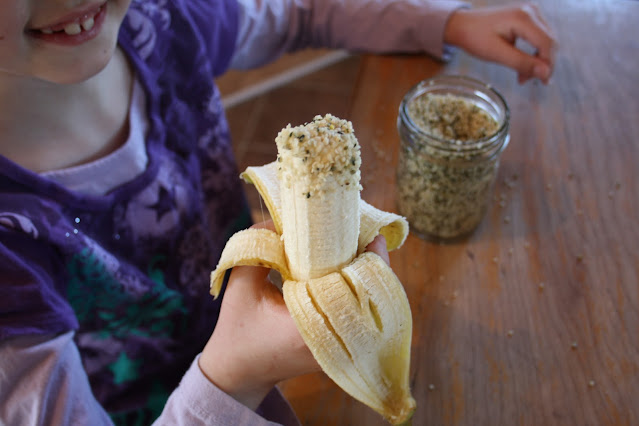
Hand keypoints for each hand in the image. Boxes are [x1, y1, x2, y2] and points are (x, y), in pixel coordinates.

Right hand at [199, 221, 389, 409]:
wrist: (240, 371)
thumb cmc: (238, 328)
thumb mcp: (242, 283)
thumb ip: (259, 246)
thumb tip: (283, 218)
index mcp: (309, 326)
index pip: (355, 285)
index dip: (368, 257)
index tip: (371, 233)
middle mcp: (333, 340)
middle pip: (371, 294)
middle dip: (372, 261)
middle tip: (368, 233)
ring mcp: (342, 347)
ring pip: (371, 304)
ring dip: (368, 275)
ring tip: (363, 246)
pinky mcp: (343, 347)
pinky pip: (362, 312)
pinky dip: (360, 289)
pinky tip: (353, 268)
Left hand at [444, 3, 556, 83]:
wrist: (462, 25)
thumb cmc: (475, 37)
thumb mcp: (496, 54)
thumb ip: (522, 63)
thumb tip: (545, 73)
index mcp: (523, 18)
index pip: (547, 43)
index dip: (548, 65)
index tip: (543, 82)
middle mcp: (531, 11)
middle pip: (549, 42)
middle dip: (542, 65)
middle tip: (528, 81)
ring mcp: (531, 13)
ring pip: (546, 41)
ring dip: (537, 61)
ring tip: (522, 77)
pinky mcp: (528, 18)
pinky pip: (538, 38)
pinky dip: (533, 54)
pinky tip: (523, 67)